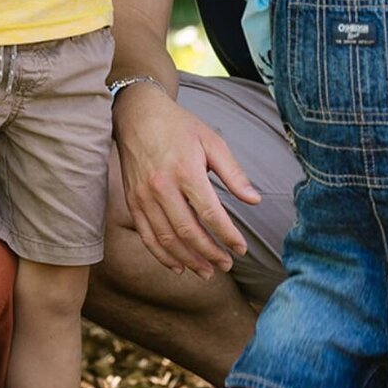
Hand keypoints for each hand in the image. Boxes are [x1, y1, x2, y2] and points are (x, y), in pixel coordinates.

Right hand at [115, 85, 261, 277]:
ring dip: (189, 261)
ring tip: (207, 272)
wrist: (137, 115)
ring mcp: (144, 197)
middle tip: (226, 265)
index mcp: (186, 171)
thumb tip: (255, 200)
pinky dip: (162, 256)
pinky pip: (147, 236)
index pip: (210, 214)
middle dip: (210, 254)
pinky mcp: (133, 202)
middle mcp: (162, 187)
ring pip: (167, 239)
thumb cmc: (179, 127)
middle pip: (188, 232)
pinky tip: (178, 267)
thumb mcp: (212, 141)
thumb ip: (233, 173)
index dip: (228, 236)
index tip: (241, 249)